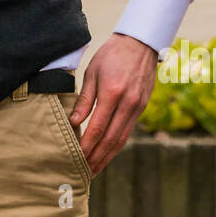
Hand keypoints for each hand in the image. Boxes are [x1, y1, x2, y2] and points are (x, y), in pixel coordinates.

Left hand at [70, 33, 157, 176]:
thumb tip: (74, 123)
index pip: (98, 128)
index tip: (75, 159)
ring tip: (93, 170)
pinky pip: (128, 132)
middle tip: (83, 173)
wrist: (140, 44)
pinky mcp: (141, 108)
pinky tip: (106, 153)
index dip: (87, 146)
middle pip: (111, 139)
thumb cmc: (111, 55)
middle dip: (96, 158)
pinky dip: (116, 146)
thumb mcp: (92, 73)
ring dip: (107, 157)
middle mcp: (128, 104)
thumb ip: (84, 100)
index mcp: (112, 93)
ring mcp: (137, 107)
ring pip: (121, 139)